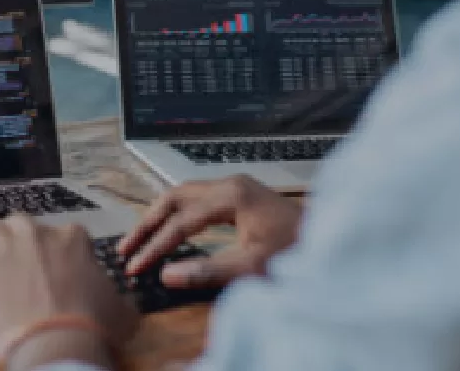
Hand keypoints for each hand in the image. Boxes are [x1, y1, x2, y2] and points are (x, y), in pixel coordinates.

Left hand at [0, 215, 137, 370]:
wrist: (56, 345)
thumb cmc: (94, 326)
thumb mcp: (122, 310)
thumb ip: (119, 297)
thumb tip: (125, 302)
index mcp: (72, 237)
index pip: (67, 233)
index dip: (65, 253)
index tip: (64, 272)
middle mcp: (37, 234)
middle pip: (23, 223)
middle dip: (25, 240)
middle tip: (28, 266)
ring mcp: (6, 249)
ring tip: (1, 268)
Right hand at [118, 176, 301, 288]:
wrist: (333, 242)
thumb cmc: (298, 252)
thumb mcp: (252, 267)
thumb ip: (207, 271)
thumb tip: (167, 276)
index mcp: (231, 195)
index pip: (180, 221)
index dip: (155, 246)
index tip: (135, 267)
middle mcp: (230, 184)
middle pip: (174, 197)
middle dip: (148, 224)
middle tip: (126, 249)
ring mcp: (236, 187)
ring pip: (184, 195)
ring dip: (160, 218)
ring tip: (139, 242)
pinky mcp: (241, 195)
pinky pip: (198, 200)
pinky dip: (178, 215)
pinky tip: (170, 232)